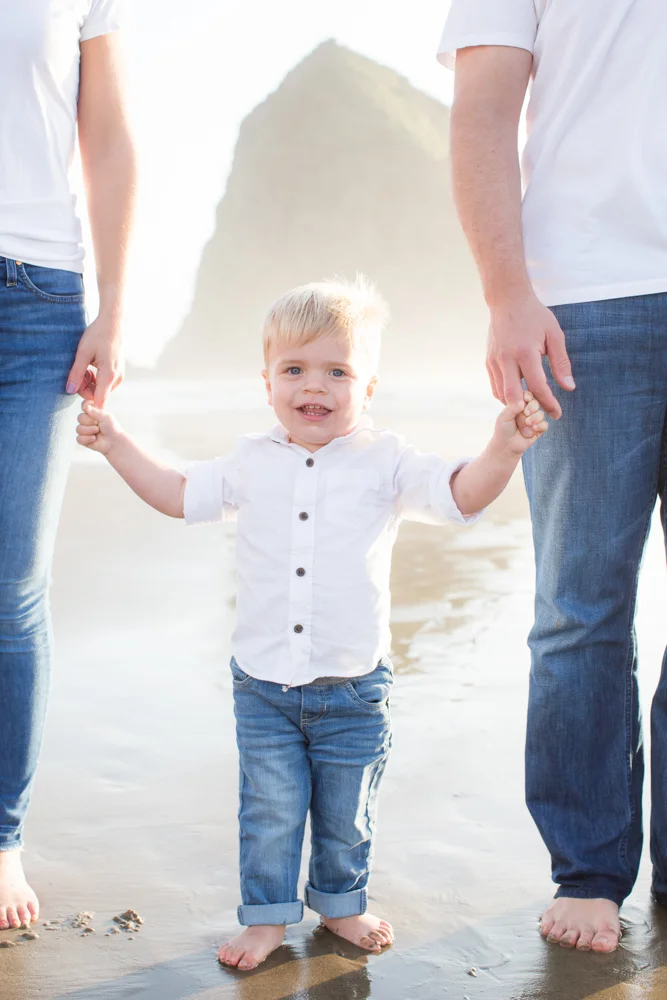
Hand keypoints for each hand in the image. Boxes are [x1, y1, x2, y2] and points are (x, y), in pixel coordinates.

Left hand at [66, 315, 123, 406]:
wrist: (112, 323)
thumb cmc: (97, 335)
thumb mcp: (83, 353)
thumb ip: (76, 373)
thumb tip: (69, 390)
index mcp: (109, 375)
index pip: (99, 402)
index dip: (87, 403)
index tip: (76, 391)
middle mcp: (117, 378)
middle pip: (98, 396)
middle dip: (84, 389)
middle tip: (76, 374)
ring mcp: (118, 376)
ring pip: (100, 390)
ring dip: (89, 384)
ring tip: (83, 368)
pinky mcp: (117, 372)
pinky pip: (104, 384)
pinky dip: (95, 380)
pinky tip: (90, 368)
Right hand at [76, 401, 121, 455]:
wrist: (114, 441)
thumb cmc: (112, 428)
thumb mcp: (105, 417)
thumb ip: (94, 411)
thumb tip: (85, 406)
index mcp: (93, 414)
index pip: (84, 406)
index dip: (85, 406)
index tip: (90, 406)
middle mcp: (88, 421)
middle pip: (80, 418)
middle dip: (89, 421)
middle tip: (98, 424)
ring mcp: (85, 431)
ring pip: (79, 429)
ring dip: (89, 430)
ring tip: (97, 431)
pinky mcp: (84, 440)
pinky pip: (79, 438)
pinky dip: (87, 439)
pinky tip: (94, 439)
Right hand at [487, 292, 573, 419]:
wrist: (507, 301)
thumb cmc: (535, 316)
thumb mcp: (554, 335)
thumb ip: (561, 363)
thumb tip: (569, 387)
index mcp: (525, 352)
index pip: (537, 386)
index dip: (548, 403)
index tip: (557, 414)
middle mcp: (506, 359)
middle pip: (514, 397)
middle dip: (527, 413)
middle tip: (539, 420)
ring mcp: (494, 361)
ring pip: (502, 395)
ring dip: (516, 406)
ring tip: (530, 409)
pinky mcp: (488, 362)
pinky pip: (496, 387)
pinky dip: (506, 397)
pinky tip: (518, 397)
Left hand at [493, 390, 547, 455]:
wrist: (506, 446)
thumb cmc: (503, 430)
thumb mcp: (504, 416)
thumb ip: (513, 407)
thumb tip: (524, 400)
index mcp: (519, 404)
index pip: (527, 395)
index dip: (528, 396)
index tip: (526, 400)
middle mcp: (528, 410)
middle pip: (536, 403)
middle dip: (531, 408)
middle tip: (526, 413)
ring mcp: (534, 420)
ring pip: (541, 414)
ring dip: (534, 419)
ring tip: (527, 424)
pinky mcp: (539, 429)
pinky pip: (545, 425)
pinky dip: (539, 426)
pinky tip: (532, 430)